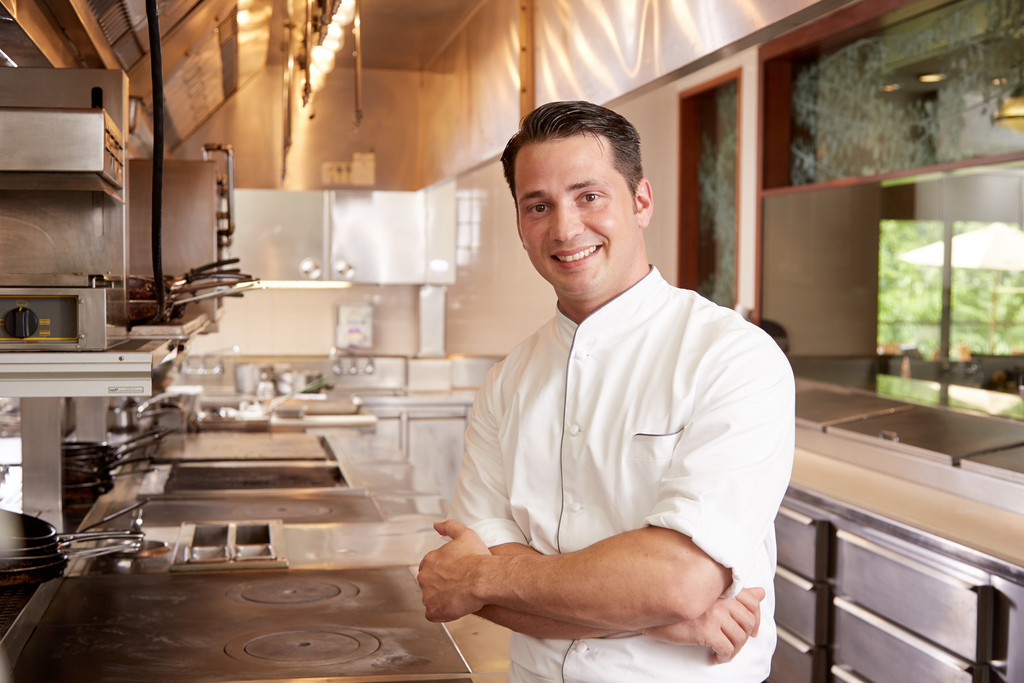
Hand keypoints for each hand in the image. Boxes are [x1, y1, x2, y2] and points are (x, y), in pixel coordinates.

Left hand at [417, 519, 491, 622]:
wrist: (484, 579)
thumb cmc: (477, 559)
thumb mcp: (465, 534)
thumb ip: (449, 527)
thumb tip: (437, 525)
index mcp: (430, 560)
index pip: (429, 567)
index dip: (442, 571)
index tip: (453, 574)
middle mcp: (424, 577)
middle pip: (428, 583)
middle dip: (439, 585)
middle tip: (456, 586)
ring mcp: (427, 595)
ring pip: (431, 599)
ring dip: (441, 599)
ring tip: (458, 598)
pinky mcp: (433, 610)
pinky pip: (434, 614)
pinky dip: (442, 612)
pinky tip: (454, 608)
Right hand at [642, 587, 763, 663]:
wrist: (651, 612)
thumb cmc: (676, 603)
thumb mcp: (707, 595)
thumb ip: (735, 593)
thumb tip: (760, 592)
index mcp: (720, 587)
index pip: (752, 601)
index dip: (755, 619)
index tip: (749, 630)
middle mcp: (719, 598)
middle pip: (748, 622)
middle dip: (743, 638)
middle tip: (732, 645)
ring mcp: (713, 613)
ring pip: (739, 638)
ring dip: (734, 650)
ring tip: (722, 652)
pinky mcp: (706, 630)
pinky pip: (726, 649)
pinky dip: (724, 657)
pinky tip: (714, 657)